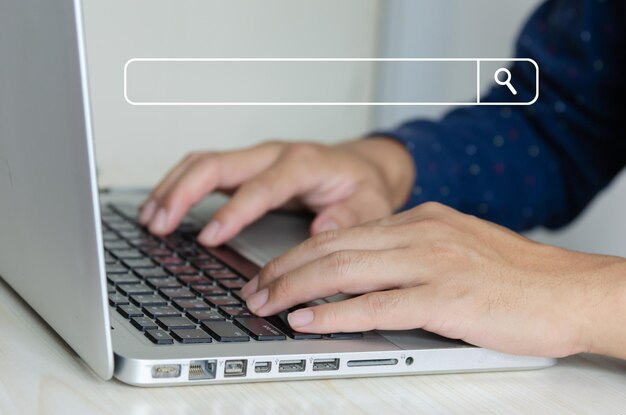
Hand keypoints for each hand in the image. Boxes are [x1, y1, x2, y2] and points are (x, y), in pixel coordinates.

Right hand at [139, 138, 414, 245]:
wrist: (361, 167)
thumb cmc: (362, 186)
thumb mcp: (371, 205)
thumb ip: (349, 217)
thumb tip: (322, 229)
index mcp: (303, 164)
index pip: (261, 186)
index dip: (233, 211)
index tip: (209, 237)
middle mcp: (273, 155)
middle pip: (218, 164)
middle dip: (183, 193)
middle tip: (159, 224)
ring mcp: (257, 158)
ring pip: (203, 163)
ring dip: (172, 188)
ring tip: (149, 218)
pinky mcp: (246, 168)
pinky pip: (205, 170)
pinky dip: (179, 186)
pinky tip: (162, 207)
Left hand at [241, 202, 625, 358]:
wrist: (570, 290)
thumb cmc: (515, 276)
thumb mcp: (454, 249)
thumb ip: (409, 256)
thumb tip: (364, 275)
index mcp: (420, 221)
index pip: (343, 234)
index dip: (299, 253)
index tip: (272, 270)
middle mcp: (420, 234)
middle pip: (333, 248)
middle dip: (284, 270)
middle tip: (254, 289)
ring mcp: (432, 264)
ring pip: (344, 271)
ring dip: (296, 289)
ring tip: (265, 304)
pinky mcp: (446, 298)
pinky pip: (375, 306)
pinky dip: (334, 313)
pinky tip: (307, 320)